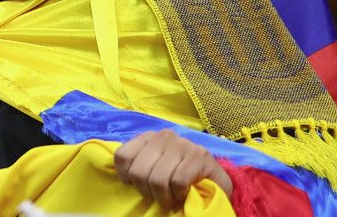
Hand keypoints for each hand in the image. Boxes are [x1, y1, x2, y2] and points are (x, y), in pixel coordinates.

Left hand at [114, 129, 231, 208]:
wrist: (216, 181)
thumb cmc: (181, 175)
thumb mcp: (155, 165)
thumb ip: (139, 162)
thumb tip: (119, 173)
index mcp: (149, 137)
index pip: (122, 155)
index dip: (125, 175)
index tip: (133, 185)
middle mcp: (165, 136)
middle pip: (139, 170)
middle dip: (146, 190)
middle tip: (156, 197)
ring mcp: (184, 145)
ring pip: (157, 178)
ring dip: (163, 197)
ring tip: (169, 199)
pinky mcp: (200, 157)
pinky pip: (178, 181)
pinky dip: (178, 194)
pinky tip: (183, 194)